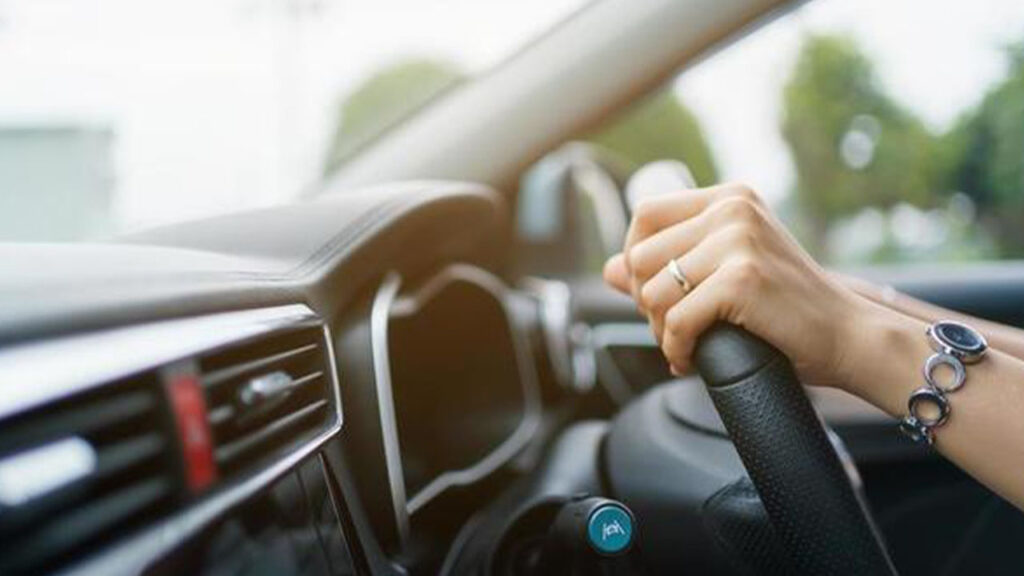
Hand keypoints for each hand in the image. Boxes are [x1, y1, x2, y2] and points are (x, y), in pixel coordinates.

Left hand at [603, 183, 864, 386]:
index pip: (644, 214)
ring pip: (651, 292)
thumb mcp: (725, 274)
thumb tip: (607, 270)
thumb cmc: (787, 309)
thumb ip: (669, 266)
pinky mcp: (741, 279)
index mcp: (729, 198)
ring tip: (686, 344)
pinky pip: (675, 320)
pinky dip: (676, 349)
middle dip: (646, 304)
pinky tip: (691, 359)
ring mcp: (738, 241)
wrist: (847, 336)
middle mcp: (732, 208)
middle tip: (673, 329)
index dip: (634, 258)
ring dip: (660, 330)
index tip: (654, 293)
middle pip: (641, 257)